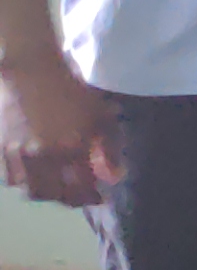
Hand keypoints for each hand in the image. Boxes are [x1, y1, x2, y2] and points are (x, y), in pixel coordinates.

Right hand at [0, 52, 119, 206]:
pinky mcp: (0, 148)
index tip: (99, 197)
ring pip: (29, 190)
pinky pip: (8, 178)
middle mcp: (42, 156)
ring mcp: (17, 153)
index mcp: (71, 149)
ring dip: (44, 193)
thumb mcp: (101, 116)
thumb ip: (108, 150)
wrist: (31, 70)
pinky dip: (22, 182)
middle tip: (77, 193)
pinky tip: (33, 175)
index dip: (90, 197)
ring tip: (56, 186)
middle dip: (68, 198)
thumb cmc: (72, 92)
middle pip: (53, 195)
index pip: (80, 189)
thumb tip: (112, 179)